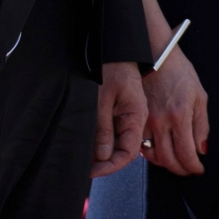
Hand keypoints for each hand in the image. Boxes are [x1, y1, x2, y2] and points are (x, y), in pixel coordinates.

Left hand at [91, 63, 146, 177]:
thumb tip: (102, 156)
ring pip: (114, 143)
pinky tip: (86, 143)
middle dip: (103, 162)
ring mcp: (125, 115)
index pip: (127, 153)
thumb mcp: (102, 100)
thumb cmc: (111, 68)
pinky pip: (110, 131)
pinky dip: (98, 139)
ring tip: (82, 158)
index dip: (110, 166)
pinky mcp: (117, 110)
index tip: (92, 171)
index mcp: (136, 117)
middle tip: (83, 167)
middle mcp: (133, 119)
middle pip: (121, 151)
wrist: (113, 47)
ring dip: (99, 152)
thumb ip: (103, 129)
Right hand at [140, 45, 207, 174]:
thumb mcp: (199, 96)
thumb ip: (201, 125)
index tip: (198, 169)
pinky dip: (150, 153)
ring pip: (153, 155)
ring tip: (175, 162)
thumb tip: (202, 149)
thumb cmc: (179, 72)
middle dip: (181, 169)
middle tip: (188, 169)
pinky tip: (159, 150)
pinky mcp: (135, 118)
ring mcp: (145, 121)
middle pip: (168, 160)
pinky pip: (140, 144)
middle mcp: (160, 121)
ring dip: (165, 163)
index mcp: (179, 115)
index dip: (193, 167)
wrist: (154, 55)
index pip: (186, 154)